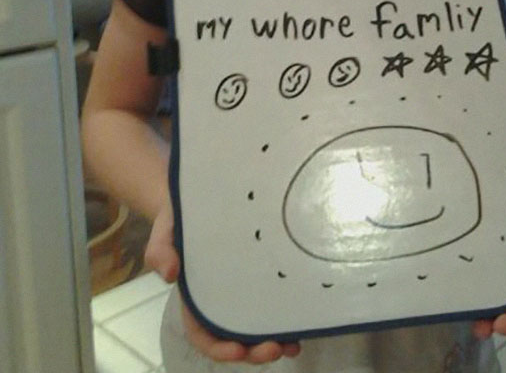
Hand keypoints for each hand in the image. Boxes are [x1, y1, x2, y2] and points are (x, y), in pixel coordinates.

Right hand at [145, 197, 300, 363]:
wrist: (200, 197)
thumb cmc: (178, 220)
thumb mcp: (164, 233)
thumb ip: (160, 252)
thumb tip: (170, 275)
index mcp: (195, 298)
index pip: (203, 335)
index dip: (219, 348)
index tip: (238, 350)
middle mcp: (220, 300)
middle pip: (236, 338)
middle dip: (254, 351)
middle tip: (276, 348)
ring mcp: (243, 290)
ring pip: (257, 327)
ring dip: (275, 342)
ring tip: (292, 345)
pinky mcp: (261, 275)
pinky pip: (273, 302)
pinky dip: (286, 318)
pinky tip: (302, 319)